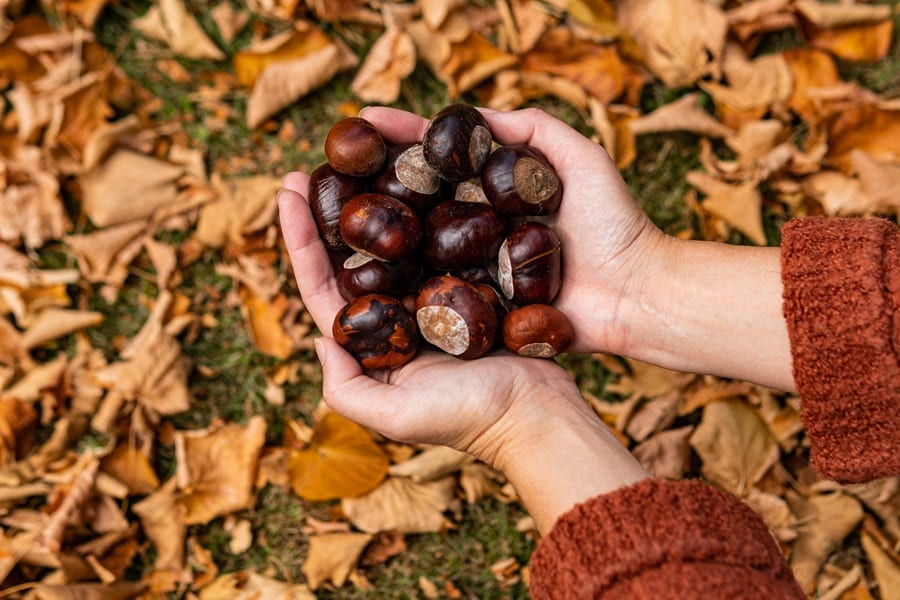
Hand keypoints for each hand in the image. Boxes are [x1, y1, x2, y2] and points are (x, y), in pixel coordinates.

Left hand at [277, 108, 650, 531]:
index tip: (288, 190)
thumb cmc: (469, 418)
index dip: (301, 239)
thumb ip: (345, 388)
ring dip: (377, 202)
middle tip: (318, 161)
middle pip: (353, 256)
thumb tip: (317, 338)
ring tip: (362, 157)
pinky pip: (441, 240)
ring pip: (396, 242)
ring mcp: (431, 298)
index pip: (323, 285)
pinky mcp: (468, 285)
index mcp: (372, 343)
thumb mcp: (396, 416)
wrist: (538, 412)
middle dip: (330, 210)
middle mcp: (396, 315)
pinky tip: (420, 175)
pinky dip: (427, 210)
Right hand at [341, 106, 663, 356]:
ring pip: (406, 250)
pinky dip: (386, 285)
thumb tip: (469, 113)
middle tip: (313, 173)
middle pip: (408, 203)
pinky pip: (424, 296)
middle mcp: (473, 231)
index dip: (397, 141)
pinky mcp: (473, 312)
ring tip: (315, 215)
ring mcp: (470, 271)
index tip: (359, 122)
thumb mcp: (579, 158)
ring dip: (361, 234)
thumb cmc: (615, 225)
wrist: (637, 296)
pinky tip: (347, 272)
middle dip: (361, 187)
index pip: (434, 161)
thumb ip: (530, 130)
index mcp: (490, 194)